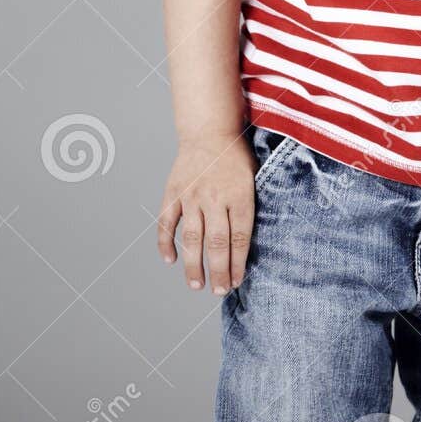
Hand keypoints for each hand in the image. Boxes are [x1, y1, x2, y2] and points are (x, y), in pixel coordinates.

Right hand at [157, 131, 256, 294]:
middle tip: (219, 292)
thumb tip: (250, 243)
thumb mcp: (255, 177)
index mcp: (239, 195)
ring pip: (191, 238)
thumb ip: (250, 207)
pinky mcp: (174, 193)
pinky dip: (166, 242)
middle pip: (217, 243)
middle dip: (219, 271)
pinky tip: (170, 259)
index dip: (238, 263)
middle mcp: (215, 198)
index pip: (240, 237)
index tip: (236, 282)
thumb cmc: (237, 157)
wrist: (210, 130)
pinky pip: (167, 222)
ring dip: (193, 265)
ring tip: (197, 284)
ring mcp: (192, 196)